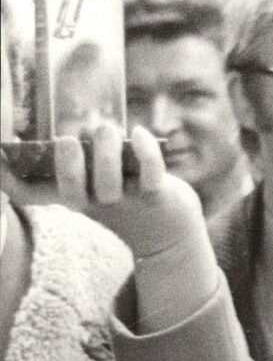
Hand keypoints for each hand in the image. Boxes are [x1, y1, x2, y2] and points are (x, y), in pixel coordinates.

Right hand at [0, 125, 203, 258]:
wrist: (168, 231)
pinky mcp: (156, 195)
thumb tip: (59, 129)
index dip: (8, 178)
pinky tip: (139, 132)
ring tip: (106, 129)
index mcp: (67, 194)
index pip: (28, 193)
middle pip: (72, 192)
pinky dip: (146, 151)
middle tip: (68, 140)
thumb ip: (71, 158)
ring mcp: (124, 200)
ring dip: (106, 152)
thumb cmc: (119, 195)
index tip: (1, 154)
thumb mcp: (88, 179)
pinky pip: (151, 174)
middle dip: (68, 166)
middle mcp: (91, 201)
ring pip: (111, 183)